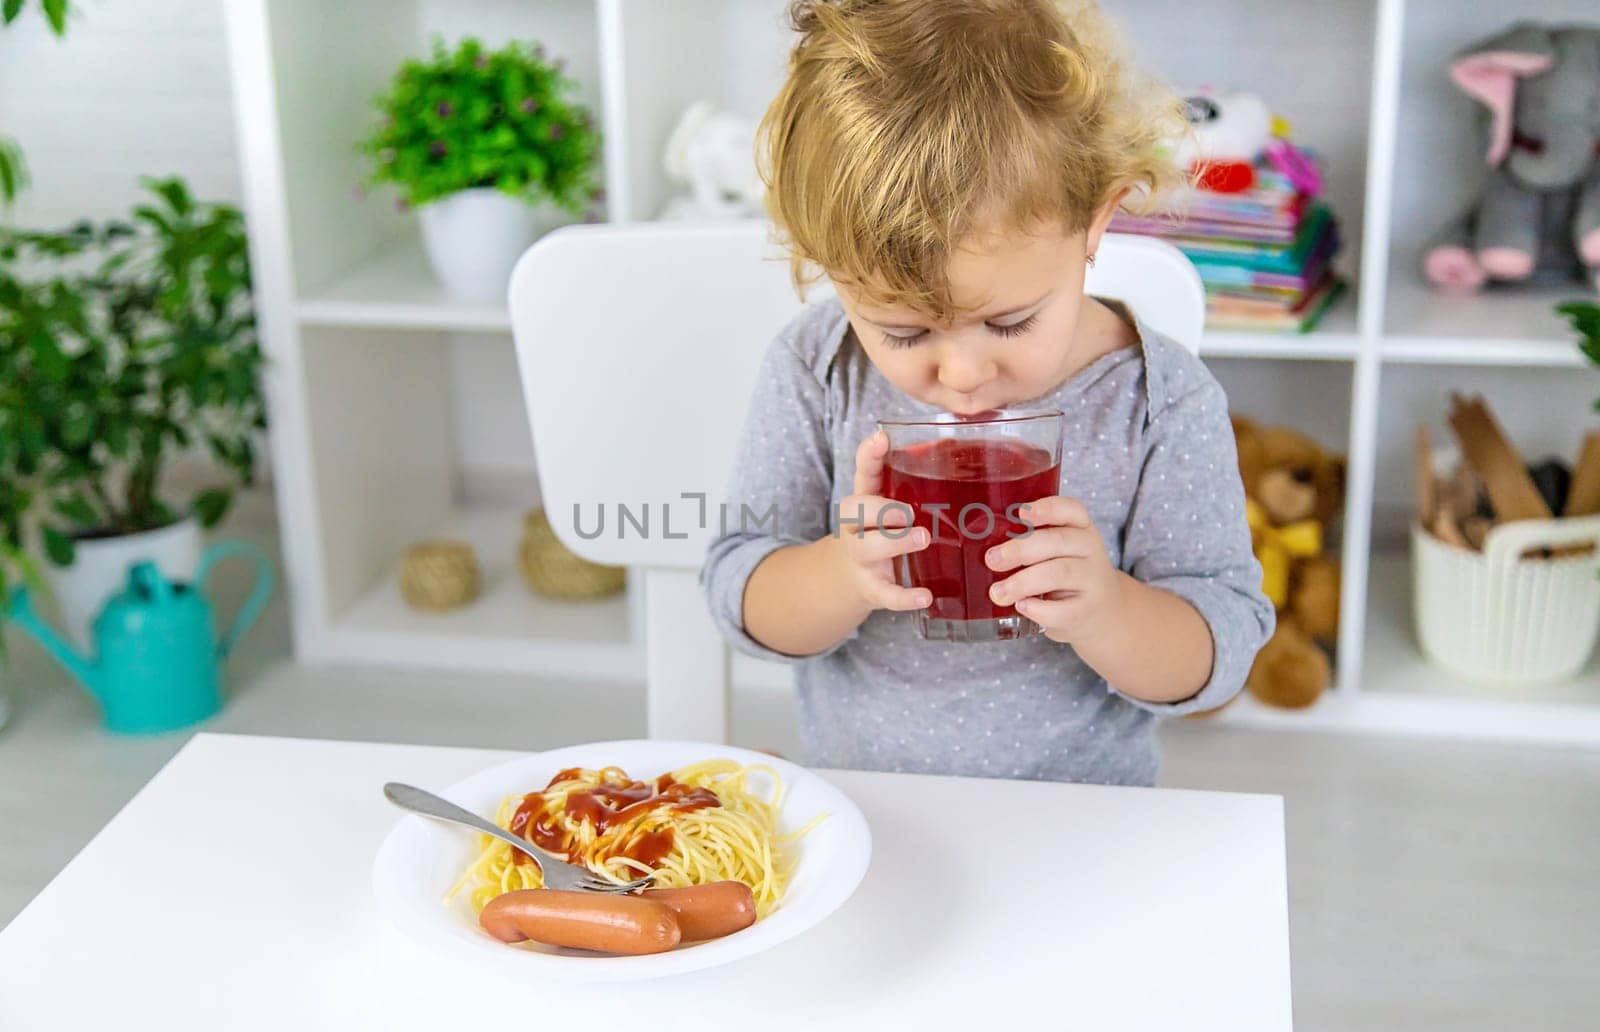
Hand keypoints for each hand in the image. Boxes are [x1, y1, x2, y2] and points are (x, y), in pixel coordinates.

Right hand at [830, 431, 931, 612]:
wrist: (852, 577)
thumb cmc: (884, 532)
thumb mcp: (892, 507)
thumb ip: (917, 487)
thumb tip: (960, 451)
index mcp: (865, 499)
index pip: (862, 472)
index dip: (869, 455)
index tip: (882, 438)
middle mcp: (856, 526)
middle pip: (855, 510)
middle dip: (881, 508)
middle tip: (909, 511)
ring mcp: (861, 557)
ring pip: (867, 548)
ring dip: (894, 542)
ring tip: (922, 538)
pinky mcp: (871, 587)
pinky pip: (885, 593)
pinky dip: (904, 597)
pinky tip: (925, 597)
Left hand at [984, 495, 1127, 643]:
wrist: (1103, 613)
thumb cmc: (1067, 575)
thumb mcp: (1059, 551)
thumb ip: (1032, 541)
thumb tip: (980, 544)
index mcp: (1080, 528)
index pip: (1072, 510)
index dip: (1048, 509)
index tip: (1021, 513)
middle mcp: (1090, 550)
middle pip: (1058, 541)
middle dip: (1021, 549)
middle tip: (991, 559)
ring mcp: (1092, 581)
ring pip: (1059, 573)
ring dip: (1023, 582)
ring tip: (997, 593)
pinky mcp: (1087, 611)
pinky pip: (1063, 610)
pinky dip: (1039, 609)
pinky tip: (1022, 607)